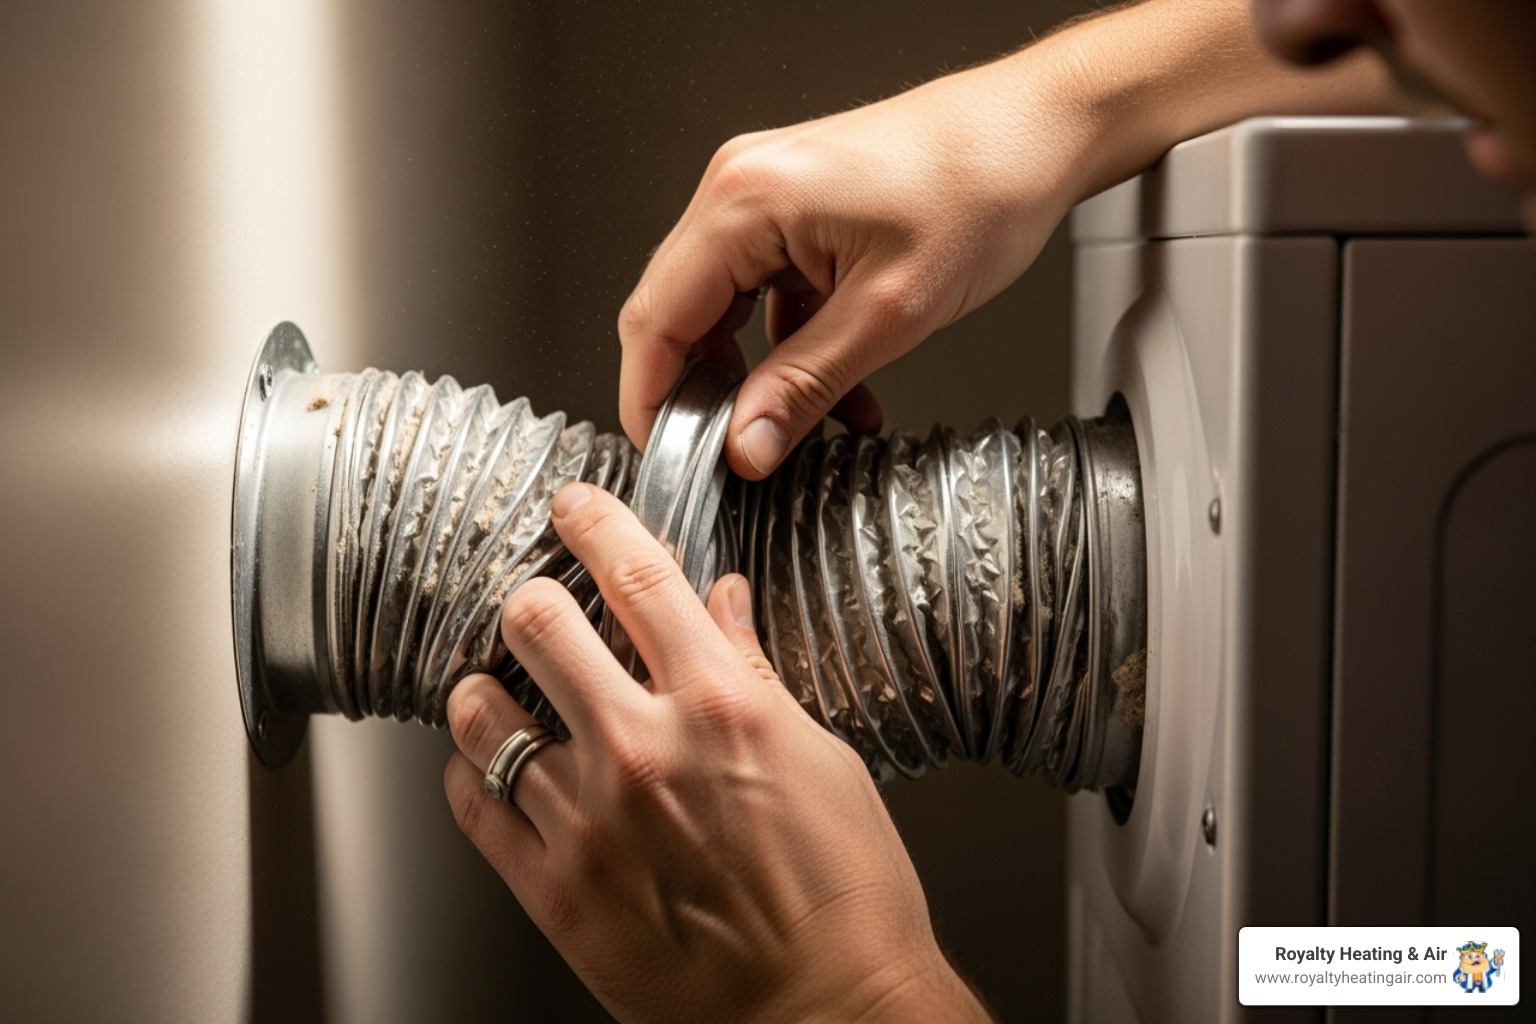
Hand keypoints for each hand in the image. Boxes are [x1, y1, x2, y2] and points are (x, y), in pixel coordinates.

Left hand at [444, 483, 993, 1023]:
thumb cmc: (846, 899)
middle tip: (542, 609)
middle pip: (538, 620)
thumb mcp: (823, 760)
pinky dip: (472, 773)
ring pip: (482, 712)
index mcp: (721, 706)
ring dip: (490, 690)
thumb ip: (756, 675)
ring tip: (505, 694)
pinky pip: (470, 805)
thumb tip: (721, 608)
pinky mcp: (553, 892)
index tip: (576, 509)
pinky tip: (495, 770)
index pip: (638, 577)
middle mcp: (644, 751)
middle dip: (535, 600)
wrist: (828, 1014)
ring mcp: (588, 822)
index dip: (596, 525)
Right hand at [616, 0, 1395, 480]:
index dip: (652, 400)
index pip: (656, 318)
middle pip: (678, 313)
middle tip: (731, 455)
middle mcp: (740, 188)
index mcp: (744, 201)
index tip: (672, 460)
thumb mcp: (890, 314)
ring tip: (797, 428)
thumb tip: (748, 445)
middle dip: (703, 394)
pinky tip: (834, 388)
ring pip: (723, 309)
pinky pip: (765, 291)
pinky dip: (787, 345)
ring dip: (754, 376)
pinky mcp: (796, 208)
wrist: (1037, 131)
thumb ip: (806, 385)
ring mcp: (765, 194)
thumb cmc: (979, 187)